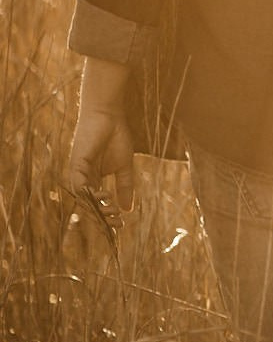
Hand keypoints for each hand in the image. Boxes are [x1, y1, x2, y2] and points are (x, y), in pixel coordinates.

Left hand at [67, 59, 136, 214]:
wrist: (110, 115)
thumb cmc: (116, 136)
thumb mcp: (125, 166)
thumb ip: (125, 186)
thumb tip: (128, 209)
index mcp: (93, 180)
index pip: (98, 204)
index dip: (108, 216)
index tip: (121, 225)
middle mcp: (83, 179)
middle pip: (89, 205)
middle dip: (102, 216)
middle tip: (116, 225)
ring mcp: (77, 173)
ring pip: (83, 198)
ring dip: (96, 207)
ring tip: (111, 212)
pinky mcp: (75, 164)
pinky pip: (79, 184)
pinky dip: (88, 193)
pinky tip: (101, 197)